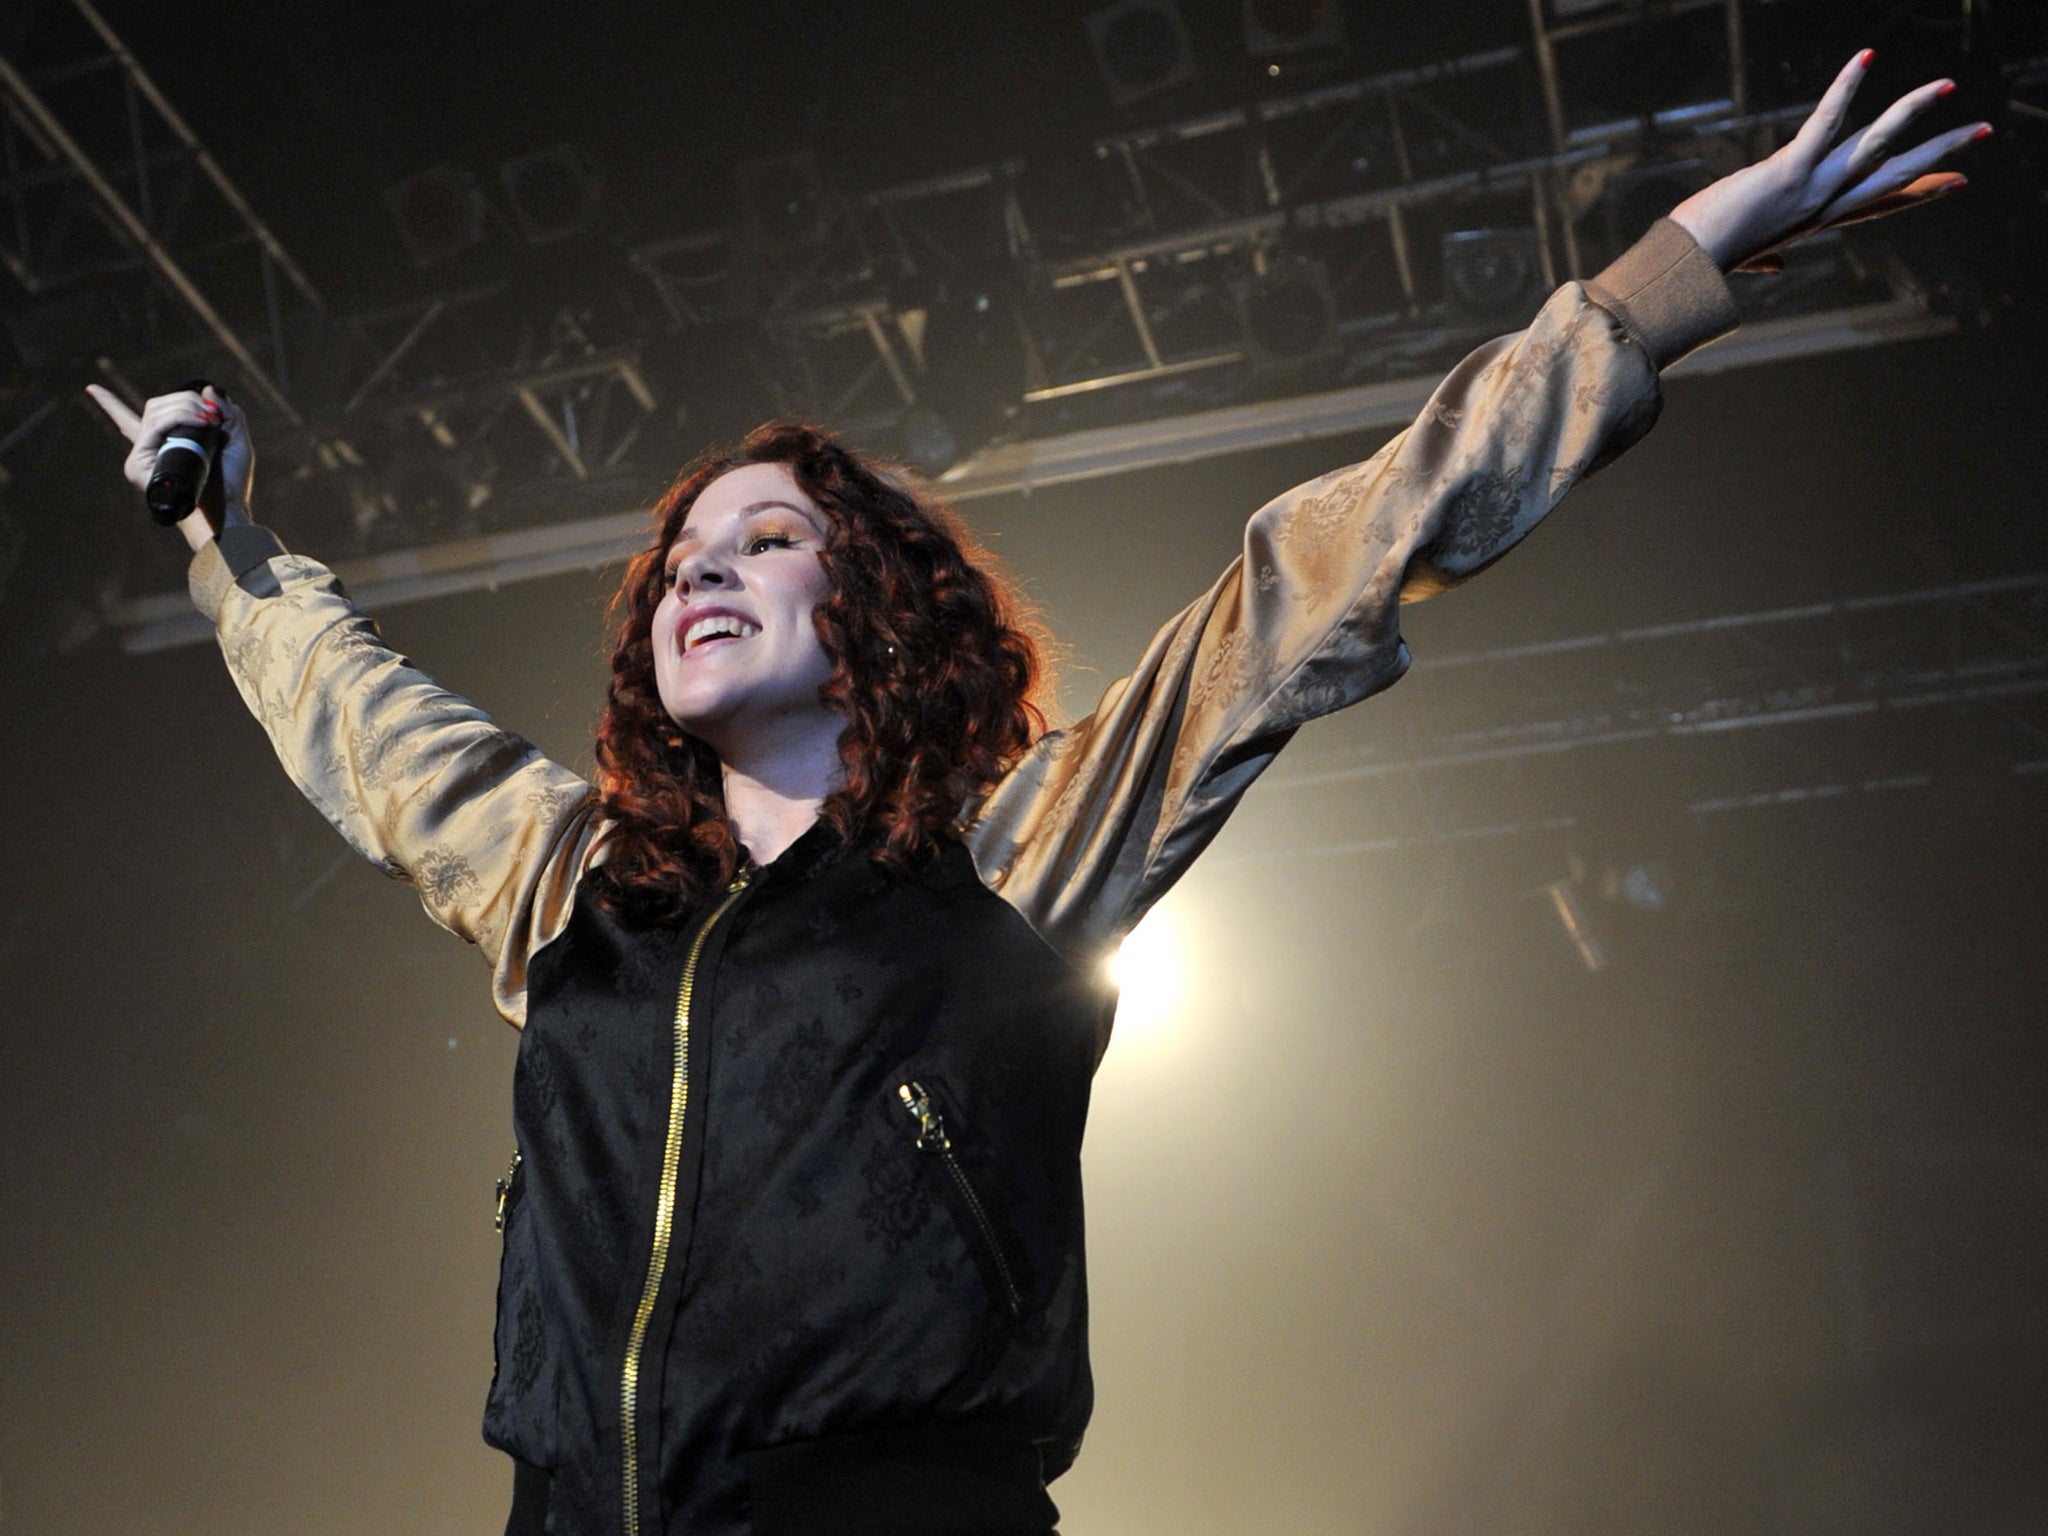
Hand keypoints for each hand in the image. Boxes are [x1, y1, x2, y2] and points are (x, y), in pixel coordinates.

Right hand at [85, 382, 254, 553]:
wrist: (227, 510)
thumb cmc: (232, 481)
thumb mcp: (235, 441)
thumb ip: (226, 414)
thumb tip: (207, 388)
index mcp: (163, 446)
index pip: (129, 420)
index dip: (109, 404)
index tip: (90, 389)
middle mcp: (147, 450)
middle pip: (155, 407)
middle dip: (186, 401)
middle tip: (213, 414)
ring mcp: (141, 456)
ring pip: (155, 412)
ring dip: (186, 408)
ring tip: (211, 420)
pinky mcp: (140, 462)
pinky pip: (155, 426)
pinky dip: (179, 418)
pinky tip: (201, 422)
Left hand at [1669, 50, 1988, 273]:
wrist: (1686, 266)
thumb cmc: (1708, 257)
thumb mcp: (1748, 255)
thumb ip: (1766, 258)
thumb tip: (1771, 268)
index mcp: (1817, 222)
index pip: (1879, 203)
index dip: (1919, 191)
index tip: (1956, 180)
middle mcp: (1824, 208)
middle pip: (1895, 174)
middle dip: (1941, 150)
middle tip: (1982, 130)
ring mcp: (1812, 190)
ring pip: (1877, 144)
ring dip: (1913, 111)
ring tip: (1945, 86)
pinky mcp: (1790, 170)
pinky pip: (1826, 120)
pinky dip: (1845, 87)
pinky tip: (1865, 57)